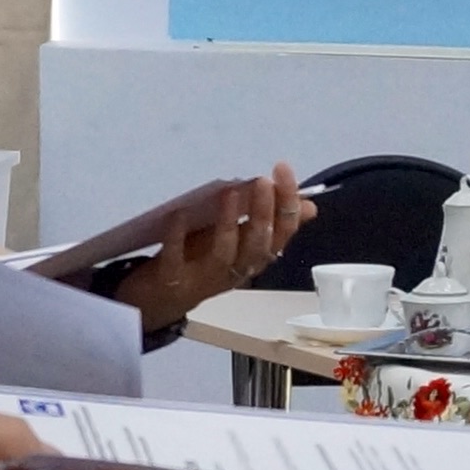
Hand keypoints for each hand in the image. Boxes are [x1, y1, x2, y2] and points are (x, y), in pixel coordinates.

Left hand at [109, 164, 316, 332]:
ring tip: (230, 192)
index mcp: (254, 258)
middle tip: (263, 181)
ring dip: (229, 223)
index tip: (283, 170)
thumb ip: (268, 220)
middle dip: (263, 213)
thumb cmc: (202, 260)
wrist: (160, 299)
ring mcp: (205, 278)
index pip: (281, 234)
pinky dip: (178, 234)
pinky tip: (180, 212)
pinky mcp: (173, 280)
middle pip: (257, 245)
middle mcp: (236, 271)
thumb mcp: (237, 239)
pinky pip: (177, 258)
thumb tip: (309, 205)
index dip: (287, 204)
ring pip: (225, 255)